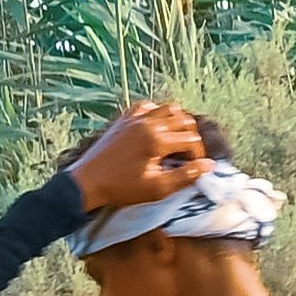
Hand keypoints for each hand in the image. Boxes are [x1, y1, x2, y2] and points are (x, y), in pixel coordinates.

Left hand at [66, 101, 210, 212]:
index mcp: (157, 139)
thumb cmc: (121, 188)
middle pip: (184, 121)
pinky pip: (147, 106)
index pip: (191, 140)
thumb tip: (209, 165)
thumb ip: (186, 176)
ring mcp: (134, 118)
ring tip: (176, 140)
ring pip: (168, 108)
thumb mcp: (157, 188)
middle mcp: (148, 123)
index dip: (198, 155)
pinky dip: (157, 113)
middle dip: (191, 137)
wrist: (87, 183)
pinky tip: (156, 128)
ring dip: (178, 122)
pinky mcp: (123, 119)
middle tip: (187, 155)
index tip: (194, 167)